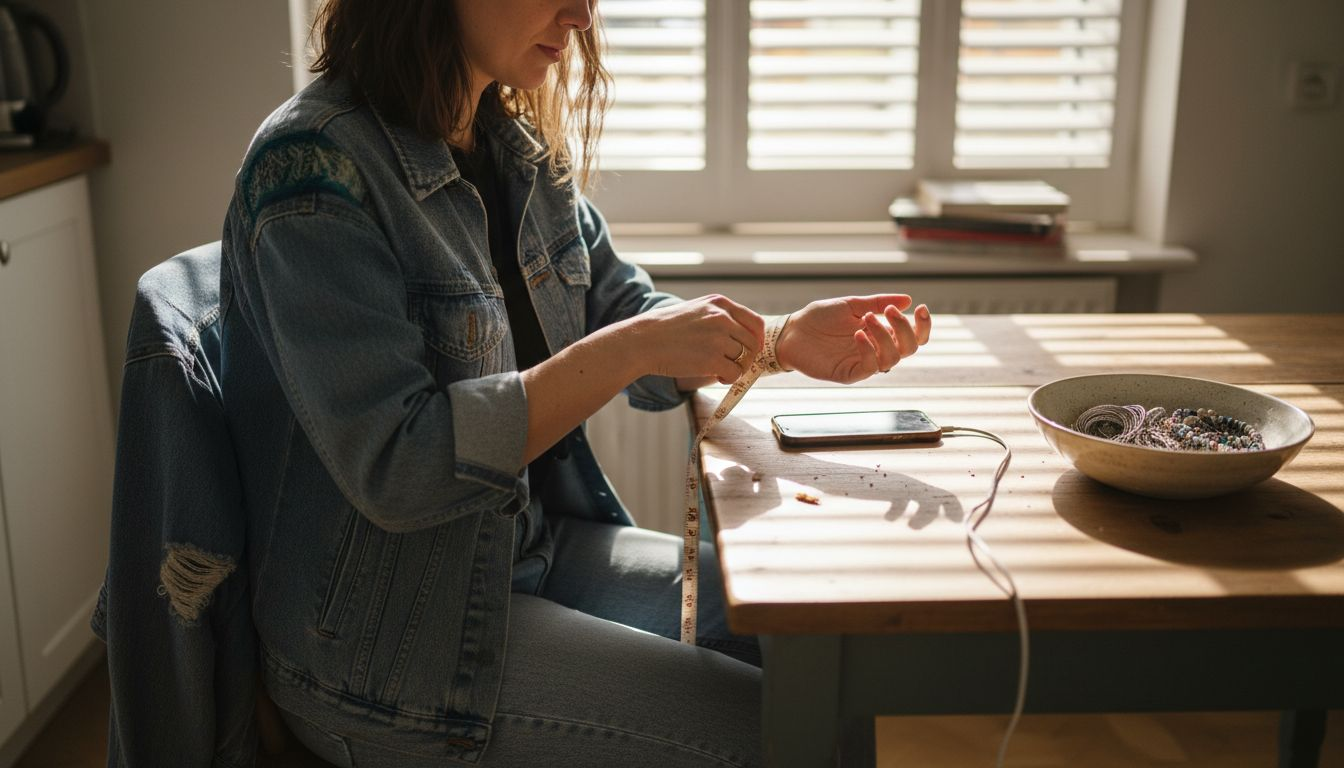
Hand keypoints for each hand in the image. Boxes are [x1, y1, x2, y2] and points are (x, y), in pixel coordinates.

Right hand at [630, 295, 764, 384]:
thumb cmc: (665, 329)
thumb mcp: (696, 310)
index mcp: (719, 304)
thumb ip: (719, 317)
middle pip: (753, 343)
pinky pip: (735, 373)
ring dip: (736, 368)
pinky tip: (716, 376)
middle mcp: (722, 318)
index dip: (757, 339)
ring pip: (745, 359)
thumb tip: (743, 336)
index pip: (755, 322)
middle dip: (747, 358)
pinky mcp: (711, 359)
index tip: (752, 350)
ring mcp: (717, 338)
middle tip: (734, 365)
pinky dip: (729, 378)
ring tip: (720, 370)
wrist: (642, 341)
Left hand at [777, 295, 931, 383]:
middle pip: (909, 349)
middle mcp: (877, 350)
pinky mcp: (849, 374)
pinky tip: (858, 335)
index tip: (921, 308)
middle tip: (888, 311)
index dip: (922, 326)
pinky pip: (869, 368)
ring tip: (867, 320)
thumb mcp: (851, 304)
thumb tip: (908, 300)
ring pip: (892, 359)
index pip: (912, 336)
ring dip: (885, 337)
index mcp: (881, 333)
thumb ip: (877, 303)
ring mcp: (864, 363)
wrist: (793, 330)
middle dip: (905, 329)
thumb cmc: (821, 318)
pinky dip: (868, 351)